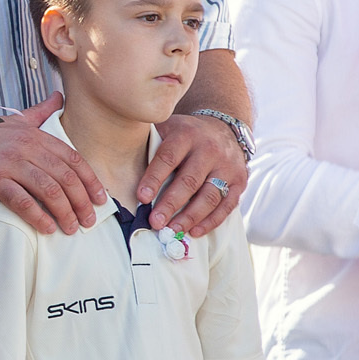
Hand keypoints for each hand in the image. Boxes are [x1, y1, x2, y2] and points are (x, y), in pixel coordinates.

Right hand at [0, 95, 103, 234]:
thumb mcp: (12, 122)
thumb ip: (38, 112)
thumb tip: (59, 97)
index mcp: (34, 135)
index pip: (72, 159)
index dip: (90, 181)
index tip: (100, 199)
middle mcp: (26, 146)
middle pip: (65, 176)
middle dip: (82, 201)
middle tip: (89, 221)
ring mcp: (10, 162)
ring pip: (49, 188)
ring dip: (64, 211)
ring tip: (71, 228)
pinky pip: (23, 200)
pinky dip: (38, 215)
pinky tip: (47, 227)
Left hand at [139, 112, 246, 234]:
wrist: (223, 128)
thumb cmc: (185, 134)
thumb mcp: (168, 128)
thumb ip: (149, 142)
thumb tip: (118, 161)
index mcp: (186, 135)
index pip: (169, 158)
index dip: (154, 178)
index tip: (141, 197)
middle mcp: (209, 149)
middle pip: (189, 181)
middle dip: (171, 204)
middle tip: (155, 222)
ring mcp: (227, 166)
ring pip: (209, 196)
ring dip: (190, 216)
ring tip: (173, 229)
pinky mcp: (240, 180)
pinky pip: (227, 205)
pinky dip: (211, 221)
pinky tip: (195, 231)